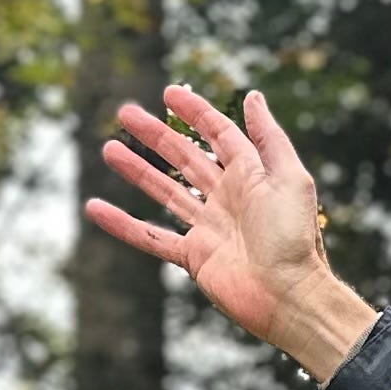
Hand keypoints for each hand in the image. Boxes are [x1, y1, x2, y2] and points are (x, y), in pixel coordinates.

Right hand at [83, 82, 377, 383]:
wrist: (289, 296)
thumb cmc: (294, 238)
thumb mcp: (289, 177)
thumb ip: (269, 137)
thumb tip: (252, 97)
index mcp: (251, 176)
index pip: (218, 135)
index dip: (195, 113)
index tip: (168, 94)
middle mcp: (228, 199)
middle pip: (185, 158)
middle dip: (156, 135)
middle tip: (125, 112)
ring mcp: (209, 228)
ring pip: (165, 191)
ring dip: (137, 170)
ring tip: (109, 148)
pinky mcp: (194, 257)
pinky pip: (151, 238)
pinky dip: (122, 225)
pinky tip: (95, 208)